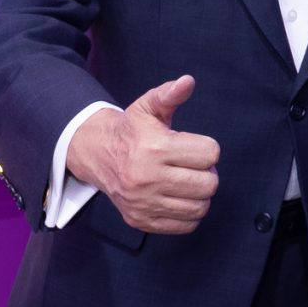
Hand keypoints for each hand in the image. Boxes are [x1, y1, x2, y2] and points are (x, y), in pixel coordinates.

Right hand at [69, 74, 220, 232]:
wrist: (98, 155)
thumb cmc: (131, 131)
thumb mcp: (147, 107)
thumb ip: (169, 94)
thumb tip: (187, 81)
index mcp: (155, 148)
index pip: (209, 154)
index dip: (208, 149)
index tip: (194, 147)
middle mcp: (149, 178)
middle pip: (208, 184)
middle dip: (207, 173)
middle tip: (194, 166)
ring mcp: (144, 203)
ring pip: (199, 207)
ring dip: (200, 194)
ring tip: (187, 181)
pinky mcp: (141, 220)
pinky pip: (184, 225)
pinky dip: (189, 213)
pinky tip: (179, 197)